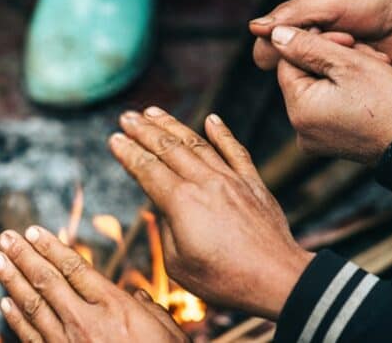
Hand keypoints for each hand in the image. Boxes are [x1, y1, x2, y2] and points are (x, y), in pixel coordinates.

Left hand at [0, 226, 189, 342]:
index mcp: (115, 306)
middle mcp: (87, 321)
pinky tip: (4, 303)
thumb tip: (138, 297)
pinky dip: (16, 320)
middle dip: (23, 256)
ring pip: (32, 306)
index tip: (32, 231)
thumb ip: (151, 309)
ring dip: (11, 281)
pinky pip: (32, 338)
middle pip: (47, 281)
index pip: (74, 267)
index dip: (50, 247)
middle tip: (3, 238)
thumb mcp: (168, 332)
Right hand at [110, 109, 313, 318]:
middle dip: (143, 130)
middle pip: (167, 148)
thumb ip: (168, 228)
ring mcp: (231, 179)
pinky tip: (212, 119)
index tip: (113, 139)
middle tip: (126, 116)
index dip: (127, 152)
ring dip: (172, 125)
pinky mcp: (253, 184)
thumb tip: (167, 208)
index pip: (147, 169)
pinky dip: (223, 134)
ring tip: (153, 111)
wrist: (278, 279)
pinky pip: (236, 151)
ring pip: (197, 143)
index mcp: (181, 202)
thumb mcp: (178, 263)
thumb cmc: (225, 279)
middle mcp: (204, 182)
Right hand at [250, 0, 391, 72]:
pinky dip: (364, 84)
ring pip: (321, 84)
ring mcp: (332, 68)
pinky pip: (345, 94)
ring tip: (375, 53)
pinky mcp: (352, 85)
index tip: (319, 43)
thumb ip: (293, 14)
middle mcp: (311, 48)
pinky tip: (385, 68)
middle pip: (296, 68)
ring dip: (348, 70)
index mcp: (299, 24)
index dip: (290, 49)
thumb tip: (254, 28)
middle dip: (325, 60)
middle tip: (352, 42)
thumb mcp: (330, 0)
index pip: (272, 47)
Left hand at [271, 26, 391, 162]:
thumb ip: (307, 46)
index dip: (315, 44)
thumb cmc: (387, 101)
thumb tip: (275, 35)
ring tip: (384, 70)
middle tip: (373, 55)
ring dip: (353, 74)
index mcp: (298, 109)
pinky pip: (336, 108)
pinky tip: (383, 86)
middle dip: (339, 60)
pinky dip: (356, 94)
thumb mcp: (347, 63)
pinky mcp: (334, 144)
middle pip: (309, 77)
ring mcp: (317, 139)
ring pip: (326, 90)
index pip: (290, 62)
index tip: (346, 38)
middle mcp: (301, 130)